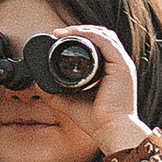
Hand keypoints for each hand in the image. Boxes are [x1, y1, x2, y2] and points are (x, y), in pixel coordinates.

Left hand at [62, 25, 150, 159]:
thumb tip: (38, 85)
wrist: (111, 131)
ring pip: (104, 35)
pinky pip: (106, 42)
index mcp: (111, 72)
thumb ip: (55, 94)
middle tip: (59, 34)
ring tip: (63, 33)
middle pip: (102, 37)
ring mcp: (122, 65)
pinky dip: (90, 35)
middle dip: (80, 31)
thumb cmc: (97, 121)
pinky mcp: (122, 66)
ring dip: (82, 30)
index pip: (98, 46)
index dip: (80, 38)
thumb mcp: (70, 103)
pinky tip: (75, 34)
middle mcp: (118, 66)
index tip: (59, 39)